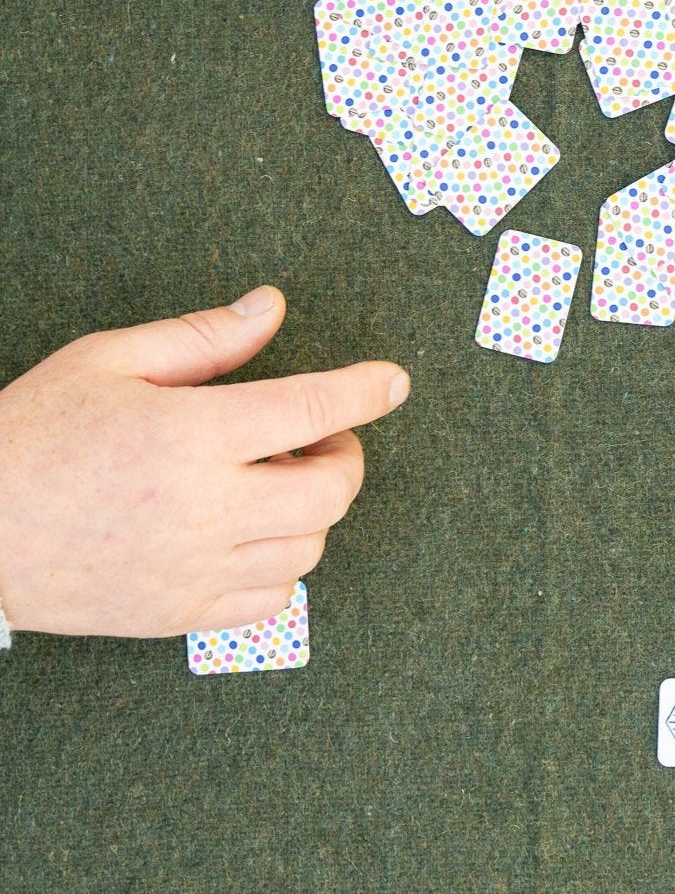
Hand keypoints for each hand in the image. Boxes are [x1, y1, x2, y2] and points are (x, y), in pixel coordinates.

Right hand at [0, 286, 408, 637]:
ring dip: (313, 509)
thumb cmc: (31, 437)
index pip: (314, 408)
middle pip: (332, 490)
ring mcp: (193, 571)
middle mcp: (205, 509)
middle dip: (344, 454)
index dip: (366, 390)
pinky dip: (282, 564)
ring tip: (272, 480)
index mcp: (193, 436)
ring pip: (309, 547)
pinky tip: (251, 532)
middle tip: (317, 437)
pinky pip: (271, 600)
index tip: (392, 382)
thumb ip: (203, 338)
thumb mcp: (110, 360)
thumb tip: (270, 307)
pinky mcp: (176, 615)